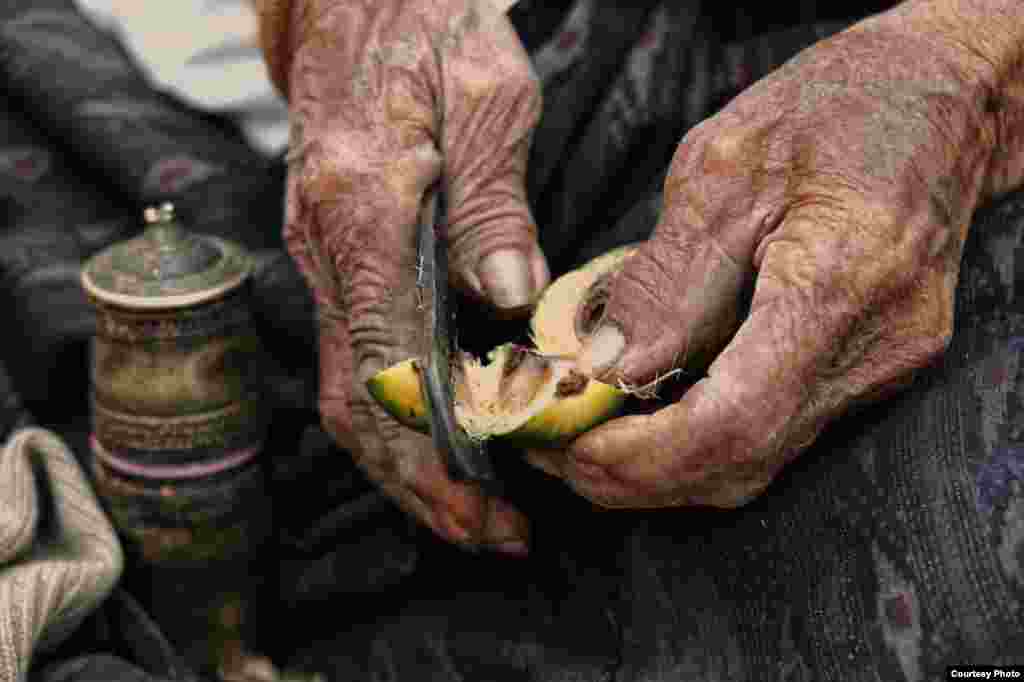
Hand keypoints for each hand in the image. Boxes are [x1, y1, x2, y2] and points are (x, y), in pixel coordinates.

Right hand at [273, 0, 547, 550]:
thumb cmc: (424, 25)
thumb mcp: (485, 93)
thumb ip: (494, 199)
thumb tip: (511, 293)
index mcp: (362, 208)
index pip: (392, 359)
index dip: (439, 445)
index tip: (493, 499)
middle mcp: (326, 249)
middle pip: (359, 402)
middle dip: (422, 484)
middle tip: (495, 534)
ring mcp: (322, 258)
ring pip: (353, 392)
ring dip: (411, 466)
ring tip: (479, 511)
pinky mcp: (336, 260)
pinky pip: (361, 359)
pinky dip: (404, 417)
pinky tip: (451, 442)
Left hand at [529, 2, 1023, 507]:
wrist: (936, 99)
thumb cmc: (831, 109)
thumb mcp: (723, 167)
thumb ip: (667, 279)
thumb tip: (605, 368)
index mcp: (841, 280)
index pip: (735, 419)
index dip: (642, 454)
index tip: (567, 446)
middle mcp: (878, 346)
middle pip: (743, 460)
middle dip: (635, 475)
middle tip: (553, 448)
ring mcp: (885, 366)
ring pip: (758, 461)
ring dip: (662, 466)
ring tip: (583, 435)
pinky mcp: (874, 370)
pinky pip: (777, 431)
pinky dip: (702, 440)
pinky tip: (647, 415)